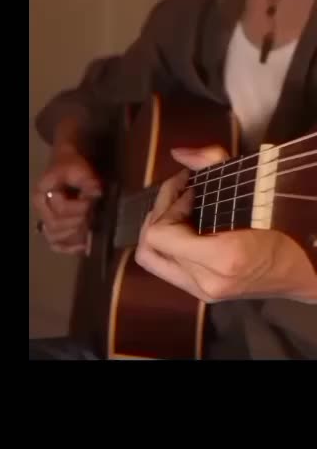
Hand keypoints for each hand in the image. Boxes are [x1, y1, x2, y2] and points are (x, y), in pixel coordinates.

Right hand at [33, 147, 101, 253]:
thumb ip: (87, 181)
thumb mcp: (79, 168)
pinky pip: (57, 245)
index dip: (79, 208)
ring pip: (54, 238)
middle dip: (78, 222)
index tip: (92, 201)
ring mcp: (45, 221)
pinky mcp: (53, 229)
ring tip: (89, 228)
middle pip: (56, 226)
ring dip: (74, 236)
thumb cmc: (71, 166)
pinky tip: (84, 246)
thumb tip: (96, 195)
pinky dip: (69, 248)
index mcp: (42, 193)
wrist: (66, 166)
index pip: (60, 208)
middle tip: (93, 215)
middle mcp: (40, 210)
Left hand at [135, 146, 316, 302]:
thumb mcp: (256, 185)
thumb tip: (178, 153)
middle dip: (158, 216)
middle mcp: (207, 281)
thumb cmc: (287, 223)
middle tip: (180, 195)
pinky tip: (189, 227)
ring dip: (161, 231)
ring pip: (153, 261)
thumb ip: (212, 162)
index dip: (167, 204)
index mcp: (223, 258)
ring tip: (182, 209)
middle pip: (148, 250)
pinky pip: (168, 268)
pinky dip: (171, 245)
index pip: (159, 235)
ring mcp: (204, 292)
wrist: (306, 267)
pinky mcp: (203, 294)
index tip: (189, 187)